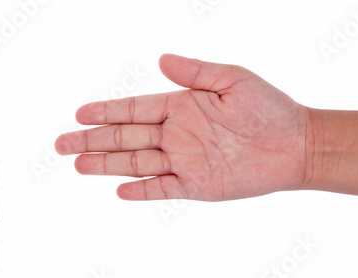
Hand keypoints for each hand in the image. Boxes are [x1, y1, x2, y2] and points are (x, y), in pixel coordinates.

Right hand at [55, 54, 314, 200]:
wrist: (295, 144)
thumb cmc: (269, 108)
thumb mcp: (232, 79)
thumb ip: (195, 72)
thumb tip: (161, 59)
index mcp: (183, 106)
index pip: (135, 108)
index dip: (107, 111)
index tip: (80, 112)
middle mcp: (179, 133)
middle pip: (127, 137)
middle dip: (94, 139)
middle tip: (61, 142)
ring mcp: (186, 160)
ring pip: (137, 163)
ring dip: (107, 164)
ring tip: (78, 163)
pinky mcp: (198, 184)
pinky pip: (163, 188)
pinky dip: (142, 190)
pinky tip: (120, 190)